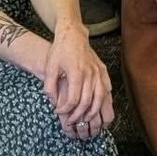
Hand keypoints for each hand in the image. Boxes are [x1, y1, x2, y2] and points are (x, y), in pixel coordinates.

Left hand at [43, 19, 113, 139]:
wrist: (73, 35)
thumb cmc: (60, 51)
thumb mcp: (50, 68)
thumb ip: (49, 87)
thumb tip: (53, 103)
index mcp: (76, 74)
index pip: (73, 100)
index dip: (65, 110)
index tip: (58, 111)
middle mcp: (90, 74)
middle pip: (87, 102)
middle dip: (78, 115)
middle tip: (70, 121)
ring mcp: (98, 72)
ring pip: (100, 97)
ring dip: (92, 111)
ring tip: (84, 118)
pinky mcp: (102, 69)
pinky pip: (106, 88)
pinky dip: (103, 99)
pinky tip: (98, 105)